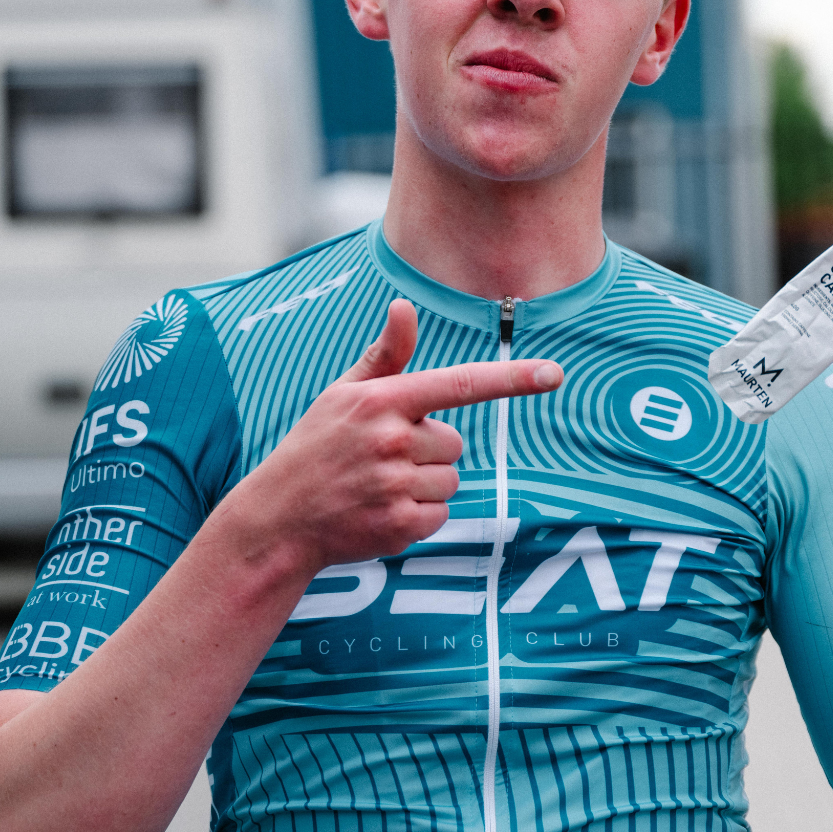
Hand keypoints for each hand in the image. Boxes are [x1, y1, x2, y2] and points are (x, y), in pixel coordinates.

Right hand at [230, 299, 562, 572]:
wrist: (278, 519)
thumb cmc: (315, 448)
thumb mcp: (342, 396)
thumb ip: (385, 356)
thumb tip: (405, 306)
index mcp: (381, 400)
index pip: (458, 384)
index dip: (511, 380)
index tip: (554, 374)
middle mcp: (391, 440)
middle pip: (453, 443)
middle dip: (427, 452)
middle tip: (381, 460)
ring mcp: (395, 485)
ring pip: (450, 481)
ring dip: (424, 486)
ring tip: (378, 487)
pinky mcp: (400, 525)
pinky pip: (440, 515)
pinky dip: (418, 517)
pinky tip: (381, 512)